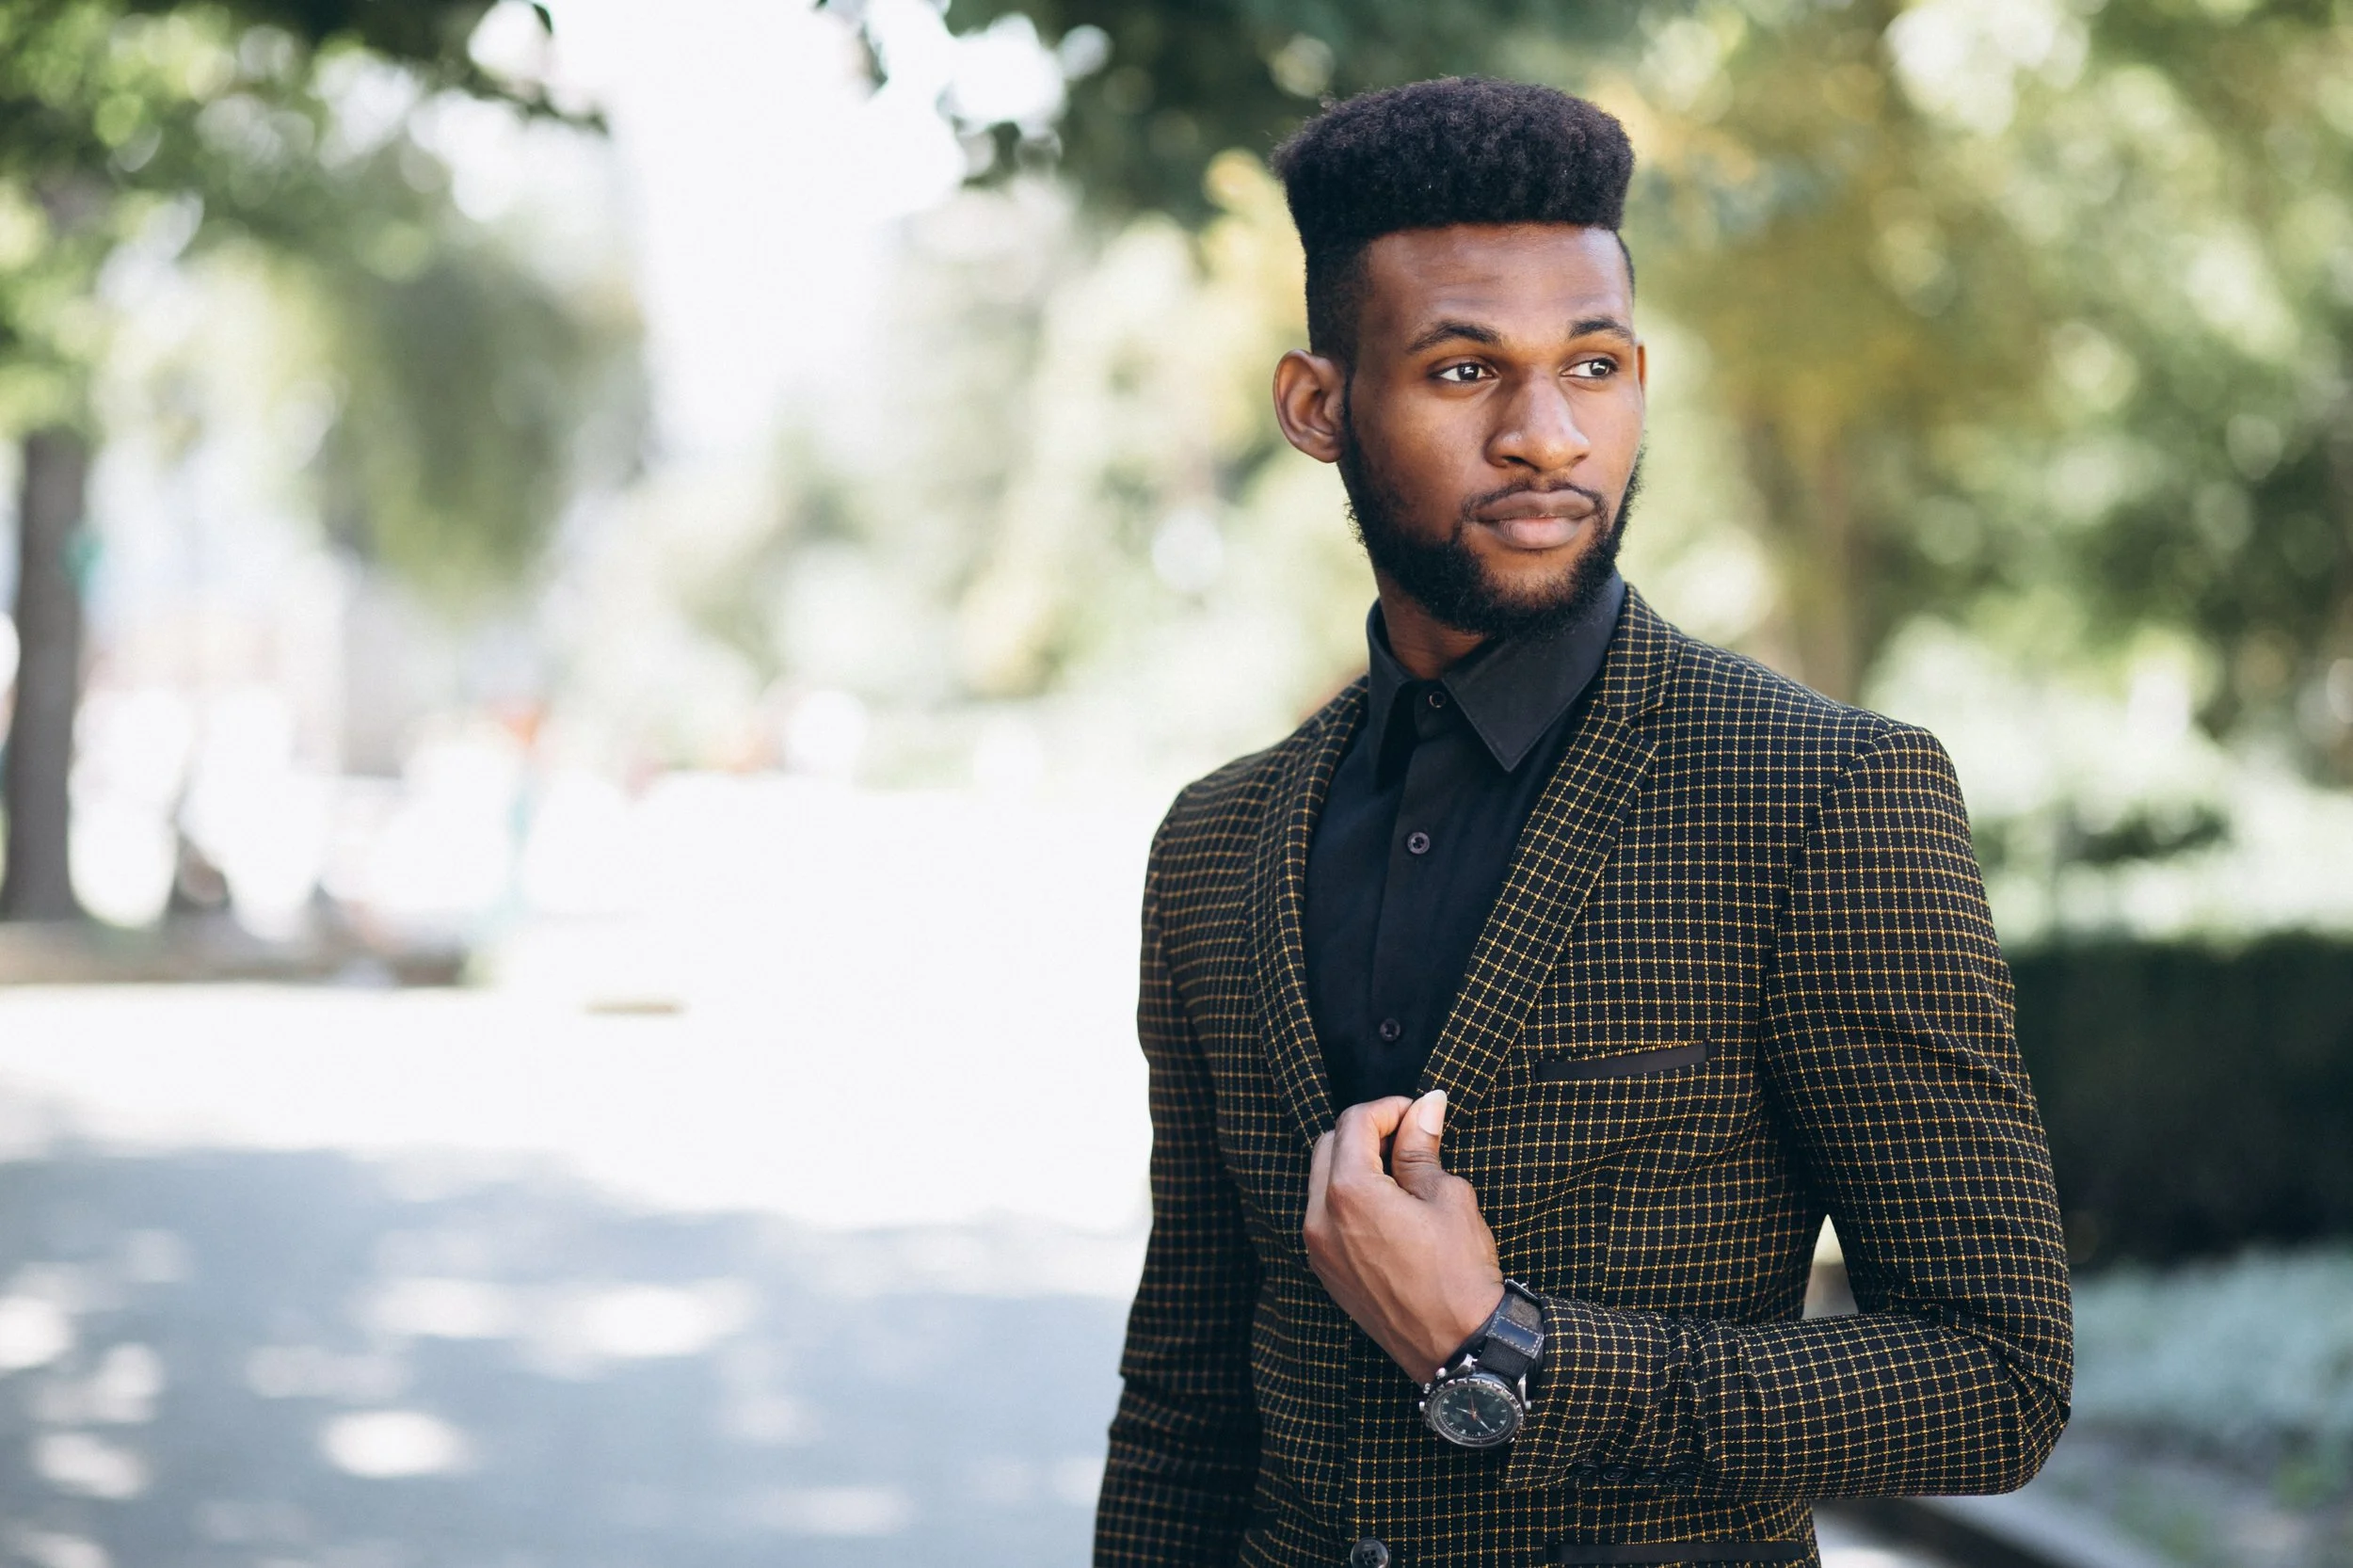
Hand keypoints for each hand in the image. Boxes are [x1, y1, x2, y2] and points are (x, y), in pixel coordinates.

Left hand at [1304, 1090, 1505, 1381]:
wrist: (1459, 1347)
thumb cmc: (1459, 1272)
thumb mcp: (1447, 1196)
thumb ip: (1422, 1147)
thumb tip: (1425, 1106)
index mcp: (1349, 1193)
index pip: (1354, 1122)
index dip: (1390, 1108)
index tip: (1420, 1113)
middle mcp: (1320, 1219)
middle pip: (1329, 1146)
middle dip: (1367, 1132)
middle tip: (1409, 1138)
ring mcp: (1318, 1249)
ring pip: (1322, 1181)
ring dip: (1355, 1165)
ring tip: (1401, 1174)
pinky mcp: (1326, 1272)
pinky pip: (1324, 1217)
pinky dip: (1348, 1199)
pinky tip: (1388, 1208)